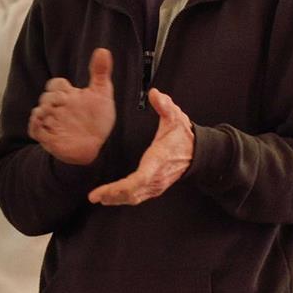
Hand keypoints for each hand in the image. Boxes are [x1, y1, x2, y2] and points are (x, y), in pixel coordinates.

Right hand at [28, 47, 115, 165]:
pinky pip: (34, 129)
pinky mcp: (49, 137)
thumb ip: (100, 72)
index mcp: (68, 95)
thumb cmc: (98, 119)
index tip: (68, 91)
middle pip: (46, 97)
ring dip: (43, 110)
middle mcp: (58, 108)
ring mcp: (52, 122)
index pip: (55, 84)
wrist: (98, 144)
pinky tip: (42, 121)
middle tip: (64, 103)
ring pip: (38, 111)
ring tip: (53, 112)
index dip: (58, 86)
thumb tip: (102, 49)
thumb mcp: (102, 94)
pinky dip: (34, 124)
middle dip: (52, 98)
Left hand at [90, 89, 194, 205]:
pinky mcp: (155, 187)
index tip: (106, 191)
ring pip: (134, 197)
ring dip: (116, 199)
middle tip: (94, 196)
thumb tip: (155, 94)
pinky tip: (112, 198)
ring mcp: (156, 184)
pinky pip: (138, 196)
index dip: (122, 187)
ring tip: (99, 198)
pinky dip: (123, 198)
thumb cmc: (183, 135)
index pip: (140, 178)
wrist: (197, 151)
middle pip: (132, 192)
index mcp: (158, 160)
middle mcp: (156, 176)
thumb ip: (165, 105)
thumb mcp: (175, 116)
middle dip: (113, 195)